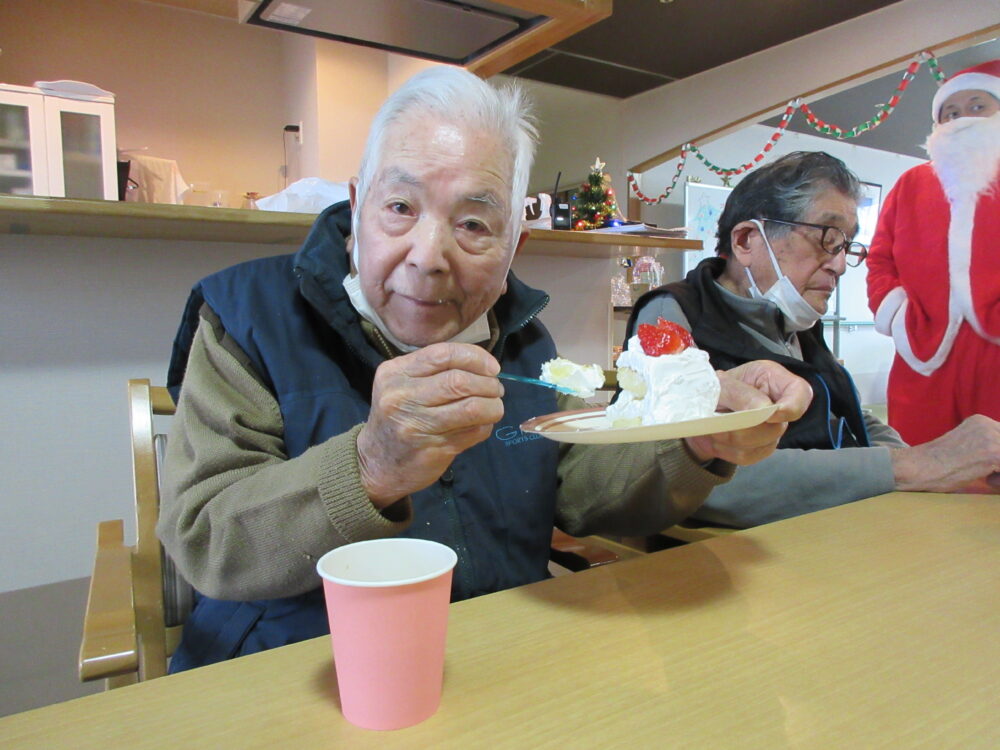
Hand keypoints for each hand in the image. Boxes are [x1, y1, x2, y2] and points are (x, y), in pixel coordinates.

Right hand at [357, 343, 503, 506]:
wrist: (376, 463)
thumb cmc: (397, 417)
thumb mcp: (401, 386)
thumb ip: (434, 371)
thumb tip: (483, 365)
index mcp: (395, 373)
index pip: (443, 354)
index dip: (475, 357)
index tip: (492, 367)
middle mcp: (402, 397)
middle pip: (459, 381)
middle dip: (488, 384)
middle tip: (496, 389)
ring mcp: (415, 426)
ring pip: (471, 407)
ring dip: (493, 406)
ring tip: (495, 406)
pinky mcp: (432, 450)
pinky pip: (472, 432)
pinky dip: (485, 425)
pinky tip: (482, 424)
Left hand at [684, 360, 811, 465]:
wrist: (701, 408)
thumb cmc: (716, 388)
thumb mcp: (721, 383)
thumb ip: (740, 393)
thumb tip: (762, 409)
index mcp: (775, 380)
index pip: (801, 393)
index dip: (791, 407)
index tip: (769, 415)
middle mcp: (779, 407)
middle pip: (777, 427)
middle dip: (743, 427)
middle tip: (716, 418)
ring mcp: (772, 430)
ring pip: (761, 445)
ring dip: (730, 438)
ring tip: (711, 427)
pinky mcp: (759, 449)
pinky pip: (747, 456)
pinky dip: (725, 449)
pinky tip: (714, 439)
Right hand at [892, 414, 999, 493]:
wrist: (919, 467)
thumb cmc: (938, 464)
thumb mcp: (964, 445)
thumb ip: (984, 444)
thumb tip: (997, 459)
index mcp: (980, 421)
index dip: (998, 455)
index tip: (991, 465)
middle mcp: (987, 424)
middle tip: (991, 473)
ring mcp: (991, 438)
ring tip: (988, 477)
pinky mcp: (994, 454)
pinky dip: (999, 479)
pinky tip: (986, 480)